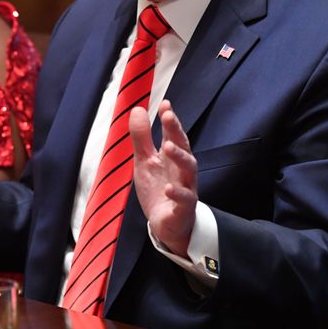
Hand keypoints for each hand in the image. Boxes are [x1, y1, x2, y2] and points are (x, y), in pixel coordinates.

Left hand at [129, 100, 197, 257]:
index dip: (170, 120)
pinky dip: (178, 193)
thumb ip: (142, 138)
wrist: (166, 224)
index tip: (165, 104)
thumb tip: (138, 109)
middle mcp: (182, 170)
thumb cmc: (158, 189)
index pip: (174, 134)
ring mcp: (185, 188)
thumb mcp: (145, 161)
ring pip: (189, 170)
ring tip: (168, 146)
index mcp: (172, 158)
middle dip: (177, 131)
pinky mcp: (183, 208)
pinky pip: (185, 199)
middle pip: (183, 147)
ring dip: (180, 157)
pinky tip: (169, 188)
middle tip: (168, 116)